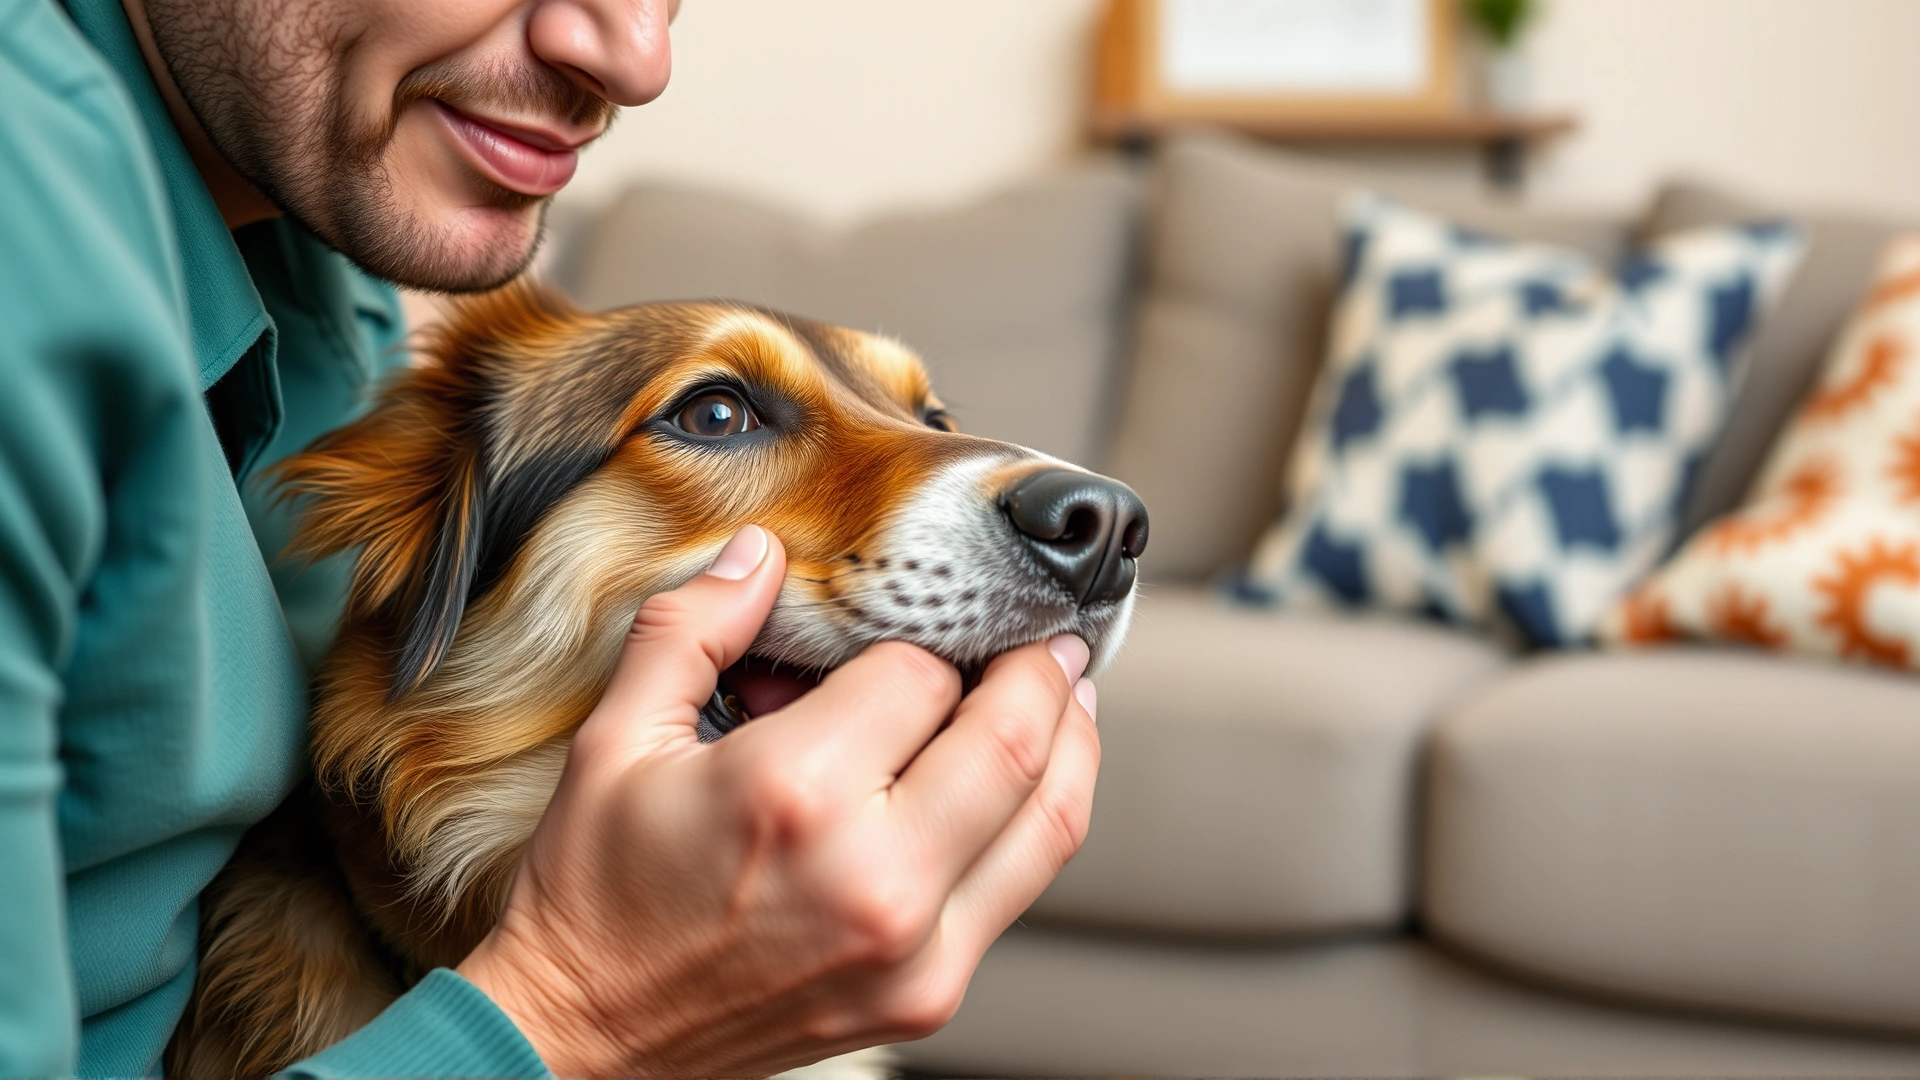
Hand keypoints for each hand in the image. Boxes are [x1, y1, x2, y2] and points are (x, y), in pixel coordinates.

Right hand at [457, 525, 1100, 1076]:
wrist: (583, 1038)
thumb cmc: (595, 890)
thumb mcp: (615, 738)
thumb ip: (694, 627)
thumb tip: (760, 552)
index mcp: (793, 790)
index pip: (919, 676)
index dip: (925, 639)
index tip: (922, 627)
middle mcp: (871, 873)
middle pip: (1013, 741)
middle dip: (1043, 673)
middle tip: (1051, 636)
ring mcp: (911, 947)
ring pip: (1047, 820)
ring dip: (1072, 743)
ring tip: (1070, 696)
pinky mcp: (927, 995)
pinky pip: (1021, 888)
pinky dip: (1040, 822)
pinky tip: (1028, 783)